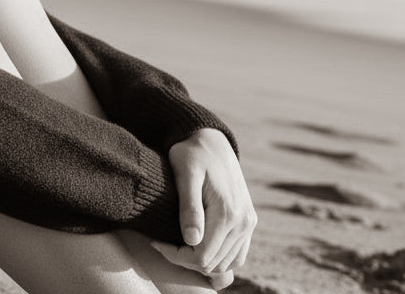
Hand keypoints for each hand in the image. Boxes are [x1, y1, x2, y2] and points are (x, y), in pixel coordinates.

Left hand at [150, 129, 255, 285]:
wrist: (210, 140)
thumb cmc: (190, 154)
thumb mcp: (185, 175)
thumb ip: (189, 207)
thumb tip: (192, 241)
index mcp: (228, 213)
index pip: (202, 257)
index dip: (176, 256)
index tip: (156, 241)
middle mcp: (243, 222)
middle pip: (213, 264)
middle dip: (184, 259)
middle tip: (162, 242)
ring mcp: (248, 223)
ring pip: (226, 264)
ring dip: (200, 260)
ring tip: (176, 242)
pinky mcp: (248, 221)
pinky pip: (237, 255)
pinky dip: (217, 257)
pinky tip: (195, 243)